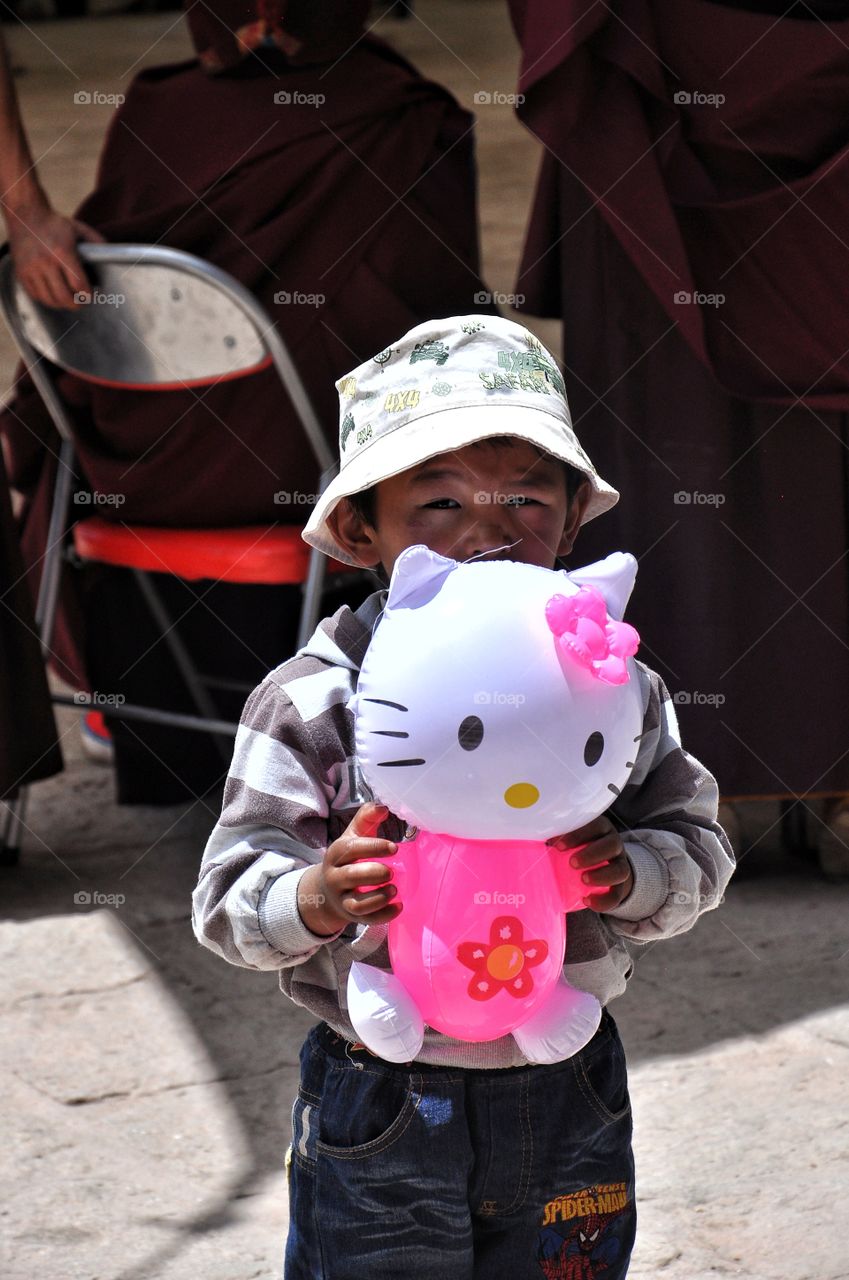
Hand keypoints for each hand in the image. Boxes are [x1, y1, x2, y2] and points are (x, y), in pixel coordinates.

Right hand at [6, 201, 103, 308]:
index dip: (87, 295)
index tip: (90, 294)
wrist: (25, 216)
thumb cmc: (56, 225)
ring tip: (68, 298)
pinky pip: (36, 296)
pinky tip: (54, 293)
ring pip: (50, 300)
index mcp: (62, 252)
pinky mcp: (21, 273)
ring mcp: (30, 269)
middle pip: (64, 298)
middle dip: (76, 304)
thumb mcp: (79, 229)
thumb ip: (97, 243)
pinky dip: (47, 299)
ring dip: (62, 304)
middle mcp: (45, 262)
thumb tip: (112, 258)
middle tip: (81, 301)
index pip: (78, 285)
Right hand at [297, 803, 400, 934]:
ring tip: (394, 889)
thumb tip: (384, 806)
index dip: (373, 847)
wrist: (326, 890)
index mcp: (336, 854)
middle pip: (351, 876)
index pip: (350, 849)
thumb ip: (366, 819)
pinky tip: (399, 906)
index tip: (394, 848)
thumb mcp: (352, 836)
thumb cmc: (347, 858)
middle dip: (374, 873)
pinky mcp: (351, 916)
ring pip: (357, 904)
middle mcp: (335, 877)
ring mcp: (342, 899)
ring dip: (378, 898)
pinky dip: (384, 916)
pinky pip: (366, 921)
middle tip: (391, 871)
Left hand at [547, 814, 633, 912]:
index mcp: (600, 829)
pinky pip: (618, 894)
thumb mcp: (570, 841)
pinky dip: (604, 901)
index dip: (578, 834)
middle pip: (612, 845)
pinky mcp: (621, 885)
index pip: (595, 826)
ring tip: (583, 880)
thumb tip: (528, 844)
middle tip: (572, 863)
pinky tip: (586, 901)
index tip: (558, 845)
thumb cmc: (576, 849)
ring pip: (621, 870)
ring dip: (602, 876)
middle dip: (592, 854)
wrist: (600, 867)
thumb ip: (557, 840)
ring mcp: (620, 865)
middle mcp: (614, 844)